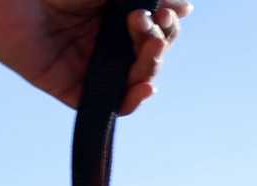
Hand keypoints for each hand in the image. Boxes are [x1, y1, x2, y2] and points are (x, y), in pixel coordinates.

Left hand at [0, 0, 192, 115]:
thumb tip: (185, 6)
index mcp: (113, 20)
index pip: (156, 31)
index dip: (168, 25)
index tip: (168, 11)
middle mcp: (104, 45)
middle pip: (151, 56)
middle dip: (161, 42)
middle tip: (153, 25)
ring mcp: (89, 68)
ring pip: (137, 80)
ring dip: (152, 65)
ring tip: (153, 44)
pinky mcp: (72, 88)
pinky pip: (110, 104)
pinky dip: (133, 100)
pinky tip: (146, 86)